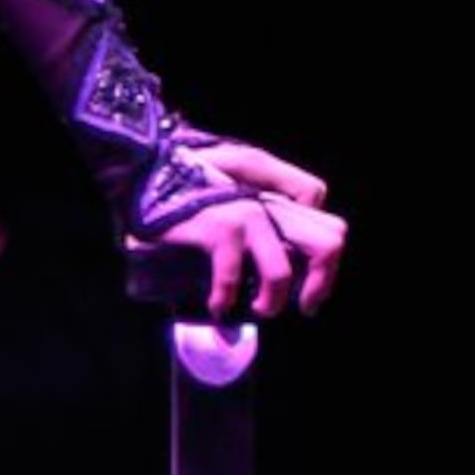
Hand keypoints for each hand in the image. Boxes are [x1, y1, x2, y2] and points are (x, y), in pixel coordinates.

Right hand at [138, 133, 347, 319]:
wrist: (142, 163)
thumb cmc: (185, 176)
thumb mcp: (234, 178)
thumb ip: (264, 203)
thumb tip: (287, 251)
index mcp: (278, 192)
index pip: (332, 226)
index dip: (326, 263)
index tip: (308, 285)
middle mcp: (269, 201)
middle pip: (328, 243)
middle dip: (320, 285)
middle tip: (304, 305)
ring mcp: (244, 213)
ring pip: (282, 270)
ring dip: (272, 302)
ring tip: (259, 311)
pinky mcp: (216, 226)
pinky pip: (234, 274)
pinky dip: (224, 299)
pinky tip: (217, 306)